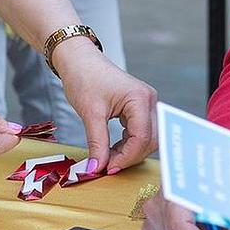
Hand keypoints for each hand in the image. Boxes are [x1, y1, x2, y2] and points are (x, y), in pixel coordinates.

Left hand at [52, 37, 157, 172]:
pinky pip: (141, 132)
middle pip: (150, 139)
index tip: (108, 168)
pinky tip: (113, 149)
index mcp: (140, 98)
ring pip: (148, 138)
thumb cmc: (84, 78)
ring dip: (130, 152)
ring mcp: (147, 104)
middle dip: (130, 156)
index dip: (126, 157)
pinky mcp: (140, 107)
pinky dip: (129, 144)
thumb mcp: (90, 113)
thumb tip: (97, 168)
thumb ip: (97, 143)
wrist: (79, 60)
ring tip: (108, 158)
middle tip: (108, 167)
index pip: (142, 137)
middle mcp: (149, 100)